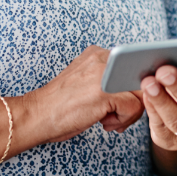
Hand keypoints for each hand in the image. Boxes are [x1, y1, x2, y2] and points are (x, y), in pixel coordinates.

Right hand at [18, 46, 144, 144]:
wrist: (36, 115)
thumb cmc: (61, 105)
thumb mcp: (88, 82)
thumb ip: (109, 78)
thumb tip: (139, 88)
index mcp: (98, 54)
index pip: (132, 67)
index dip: (131, 89)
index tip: (120, 103)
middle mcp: (103, 58)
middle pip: (140, 79)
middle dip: (133, 102)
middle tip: (117, 116)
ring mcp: (105, 74)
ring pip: (141, 93)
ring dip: (128, 113)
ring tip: (109, 120)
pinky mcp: (106, 92)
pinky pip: (133, 107)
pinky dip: (123, 120)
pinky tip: (104, 123)